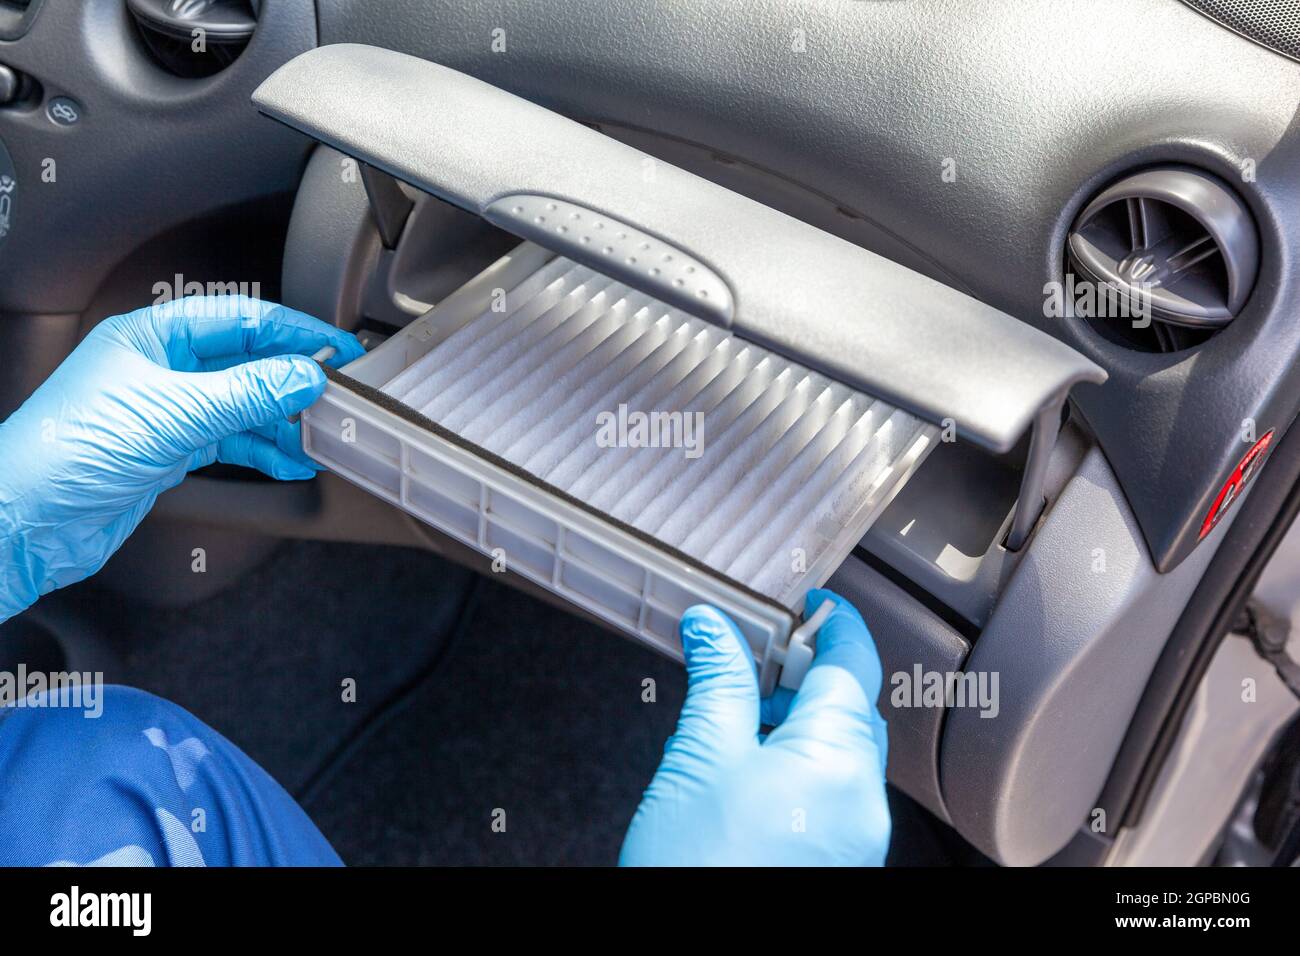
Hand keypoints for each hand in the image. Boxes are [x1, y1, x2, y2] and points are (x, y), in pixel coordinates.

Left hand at [0, 295, 362, 620]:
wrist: (27, 519)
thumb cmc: (68, 452)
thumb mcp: (173, 413)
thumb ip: (246, 393)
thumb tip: (303, 375)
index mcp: (152, 336)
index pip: (239, 319)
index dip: (292, 331)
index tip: (335, 348)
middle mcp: (161, 368)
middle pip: (246, 362)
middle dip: (293, 380)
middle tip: (337, 395)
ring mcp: (168, 410)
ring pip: (245, 405)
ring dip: (284, 421)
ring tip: (320, 434)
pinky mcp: (171, 450)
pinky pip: (232, 440)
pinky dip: (265, 451)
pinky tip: (291, 460)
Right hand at [620, 588, 890, 865]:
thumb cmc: (701, 873)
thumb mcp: (699, 759)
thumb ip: (716, 681)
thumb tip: (712, 626)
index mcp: (839, 757)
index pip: (853, 661)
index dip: (832, 622)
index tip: (809, 602)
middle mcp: (862, 798)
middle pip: (848, 706)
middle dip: (801, 676)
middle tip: (747, 657)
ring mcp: (854, 836)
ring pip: (837, 752)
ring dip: (795, 722)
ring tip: (733, 719)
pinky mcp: (835, 863)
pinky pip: (828, 794)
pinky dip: (795, 767)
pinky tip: (745, 774)